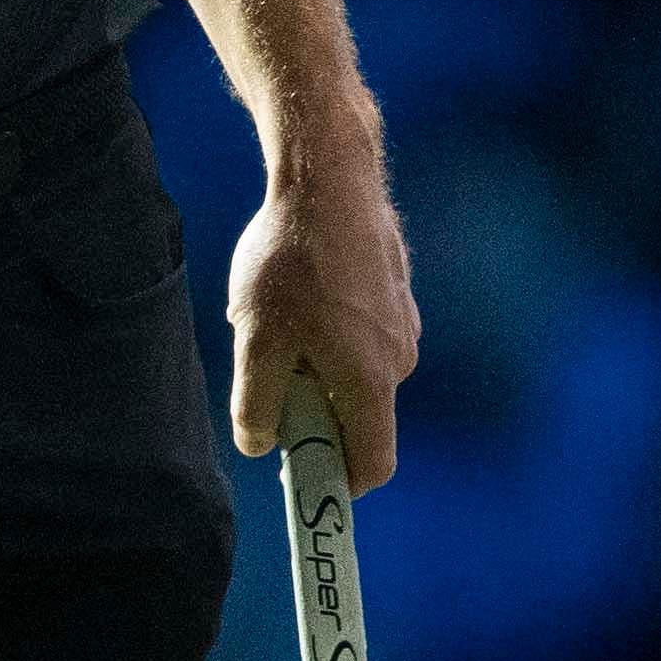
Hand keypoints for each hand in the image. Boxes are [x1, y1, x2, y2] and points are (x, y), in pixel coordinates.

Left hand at [225, 131, 424, 489]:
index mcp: (370, 382)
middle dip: (319, 414)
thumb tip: (260, 445)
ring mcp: (404, 323)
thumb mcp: (257, 339)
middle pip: (362, 418)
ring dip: (324, 368)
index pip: (374, 465)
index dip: (341, 483)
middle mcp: (399, 359)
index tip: (305, 477)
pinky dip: (336, 334)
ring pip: (361, 373)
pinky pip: (366, 335)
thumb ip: (257, 404)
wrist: (330, 177)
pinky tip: (304, 291)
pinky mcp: (397, 292)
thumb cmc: (292, 260)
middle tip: (273, 379)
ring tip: (283, 321)